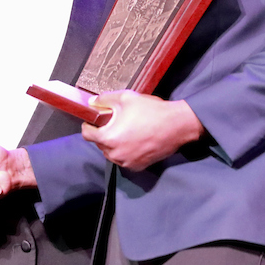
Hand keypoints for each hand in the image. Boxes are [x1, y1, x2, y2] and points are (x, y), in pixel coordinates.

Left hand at [81, 91, 203, 170]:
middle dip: (104, 133)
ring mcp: (127, 162)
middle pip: (100, 144)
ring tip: (127, 131)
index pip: (87, 134)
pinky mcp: (138, 166)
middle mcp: (115, 154)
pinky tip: (136, 140)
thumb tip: (92, 103)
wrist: (177, 125)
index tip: (95, 120)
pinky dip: (126, 151)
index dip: (89, 125)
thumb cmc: (151, 111)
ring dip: (115, 144)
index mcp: (108, 138)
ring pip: (112, 153)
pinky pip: (125, 159)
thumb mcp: (126, 98)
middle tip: (116, 122)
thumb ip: (105, 99)